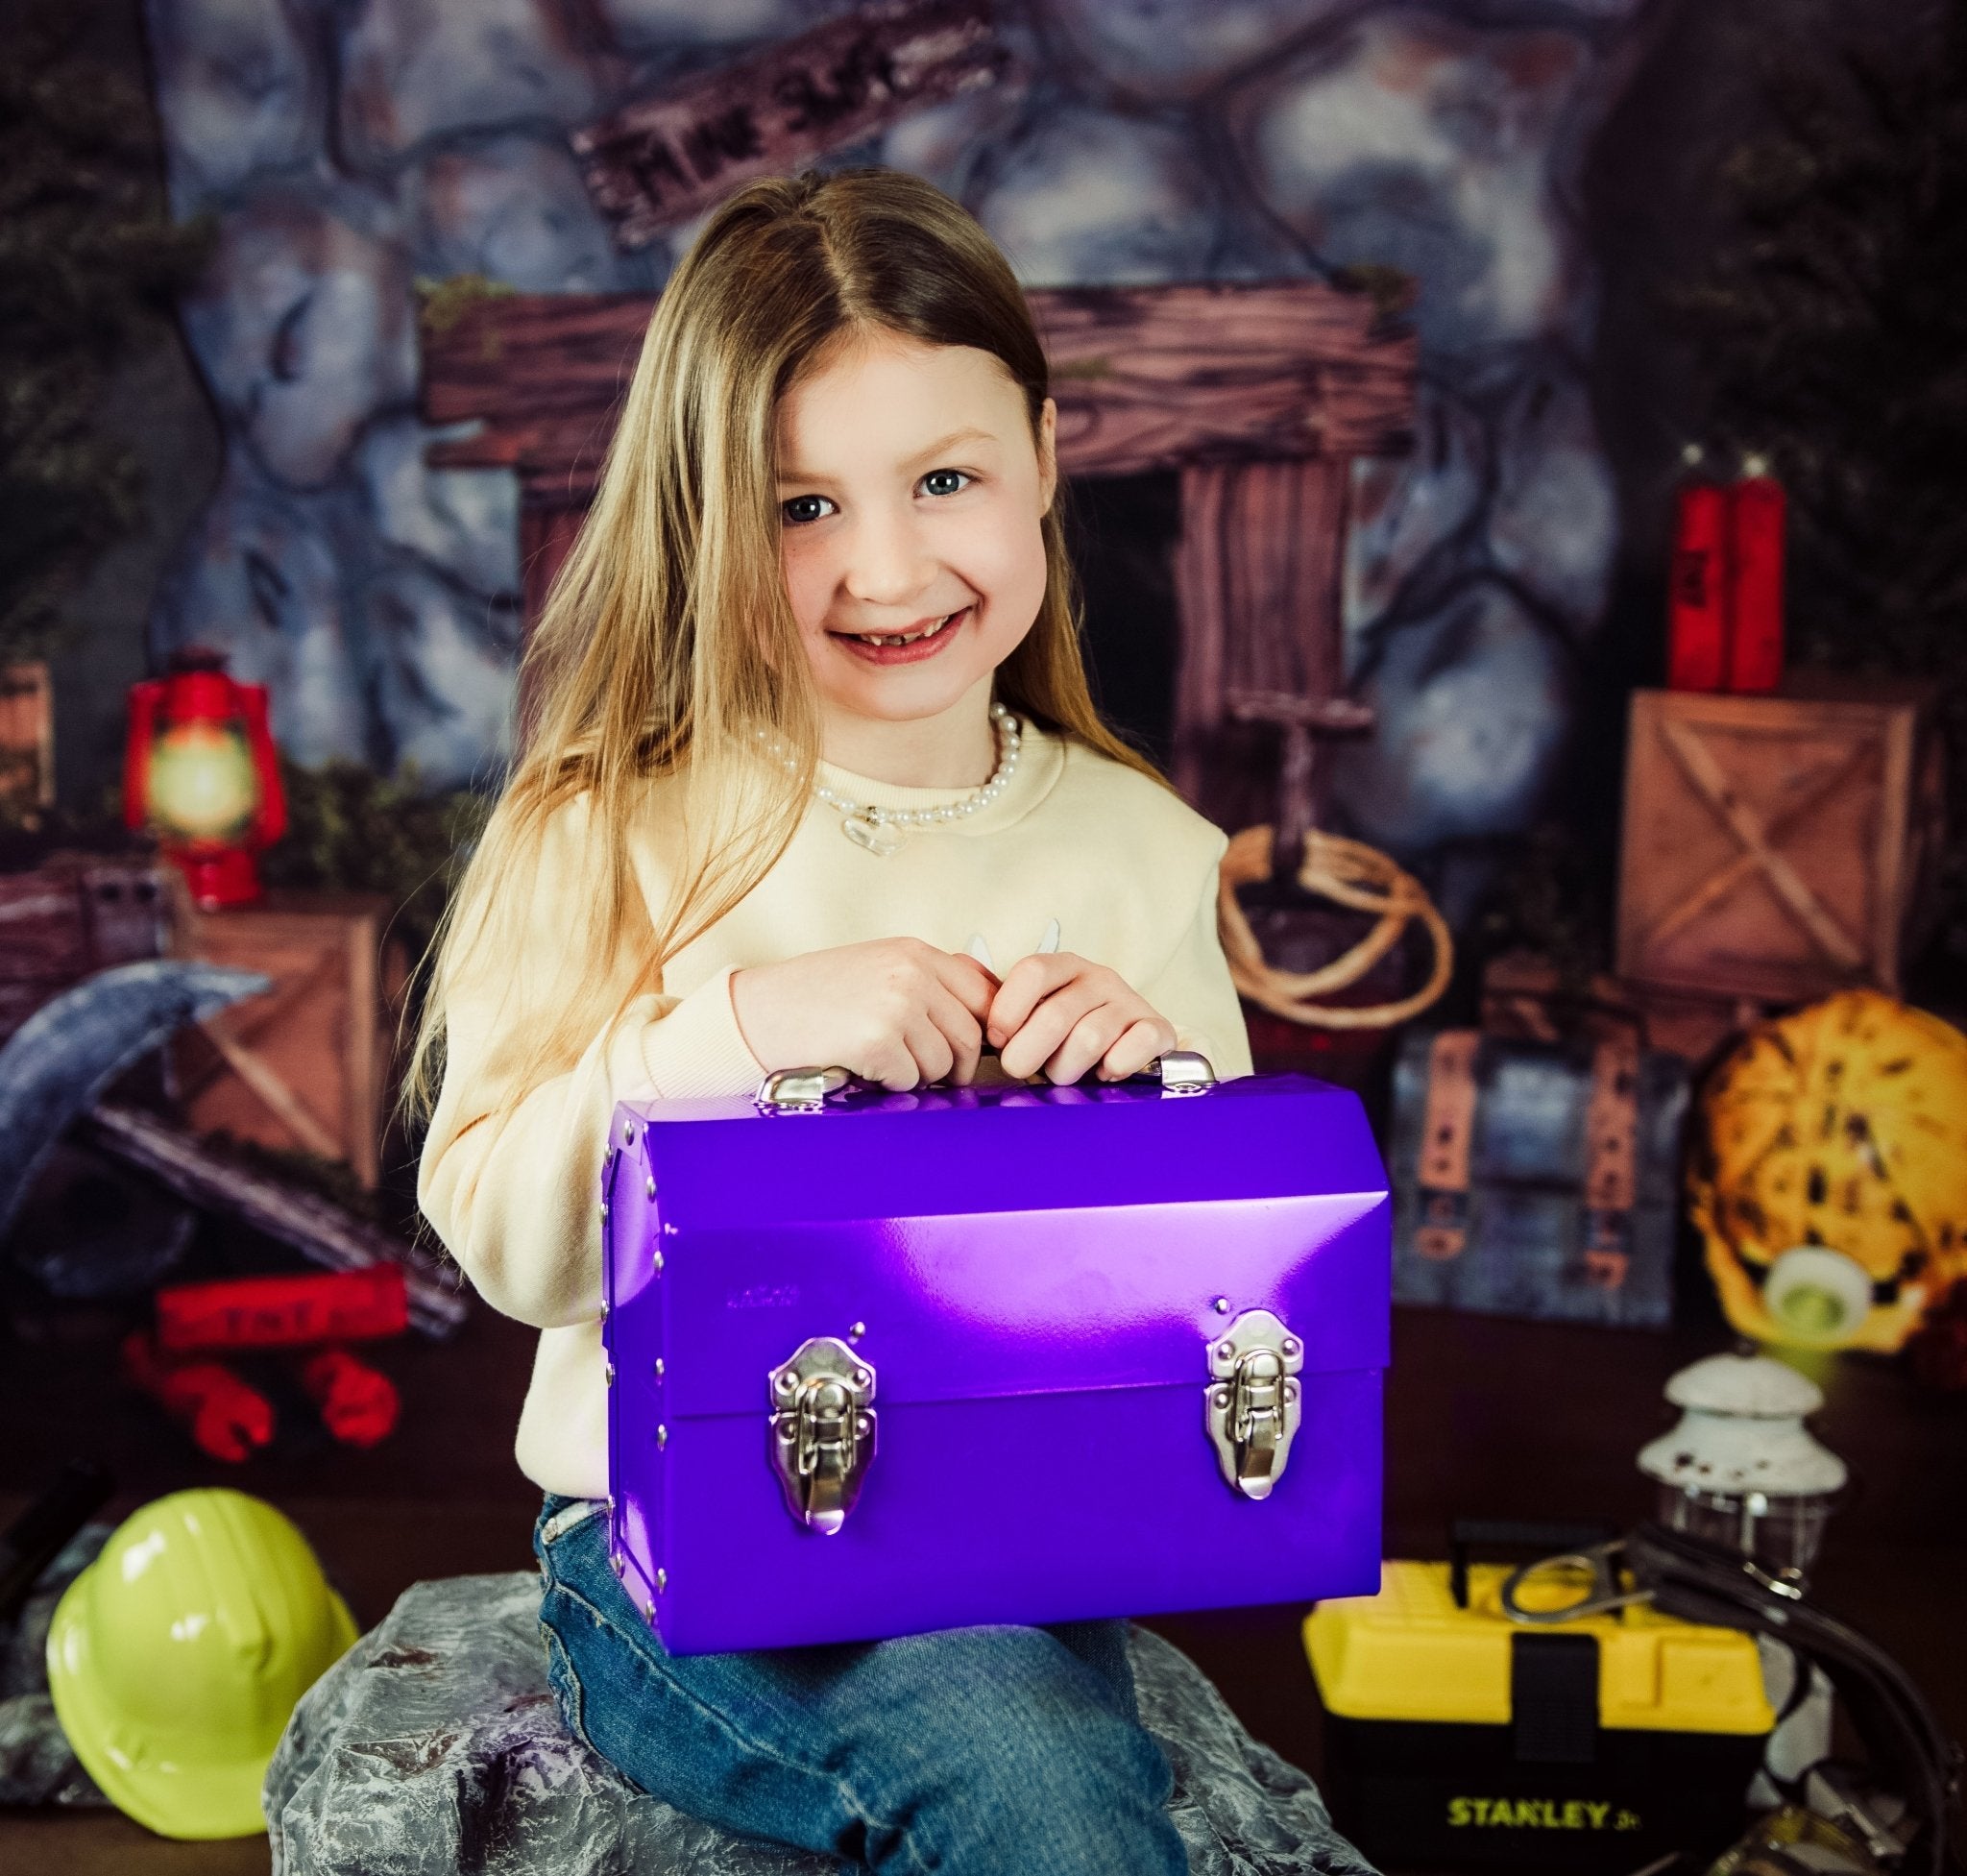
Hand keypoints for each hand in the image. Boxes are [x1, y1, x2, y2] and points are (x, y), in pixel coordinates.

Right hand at [730, 939, 998, 1090]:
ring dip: (919, 1076)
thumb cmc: (817, 997)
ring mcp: (896, 1005)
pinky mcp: (877, 1040)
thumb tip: (988, 1009)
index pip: (982, 995)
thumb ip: (929, 982)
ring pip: (942, 1063)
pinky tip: (865, 1069)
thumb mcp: (879, 968)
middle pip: (969, 1035)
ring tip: (886, 1064)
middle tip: (933, 1076)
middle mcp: (911, 973)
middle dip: (955, 1066)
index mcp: (915, 952)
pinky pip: (910, 1080)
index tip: (971, 1051)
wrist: (760, 1012)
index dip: (984, 1031)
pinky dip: (891, 1084)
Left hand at [986, 952, 1176, 1084]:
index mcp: (1064, 966)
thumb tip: (957, 967)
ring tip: (1062, 1075)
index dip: (1008, 1009)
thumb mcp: (1029, 1013)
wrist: (1125, 1047)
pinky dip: (1116, 1066)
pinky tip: (1105, 1072)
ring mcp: (1130, 1002)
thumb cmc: (1064, 1034)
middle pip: (1056, 1014)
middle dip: (1029, 1053)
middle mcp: (1099, 977)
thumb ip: (995, 998)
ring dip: (1067, 1068)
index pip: (1032, 972)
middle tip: (1021, 1069)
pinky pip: (1137, 1044)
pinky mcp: (1157, 1029)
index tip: (996, 1039)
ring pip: (1090, 1038)